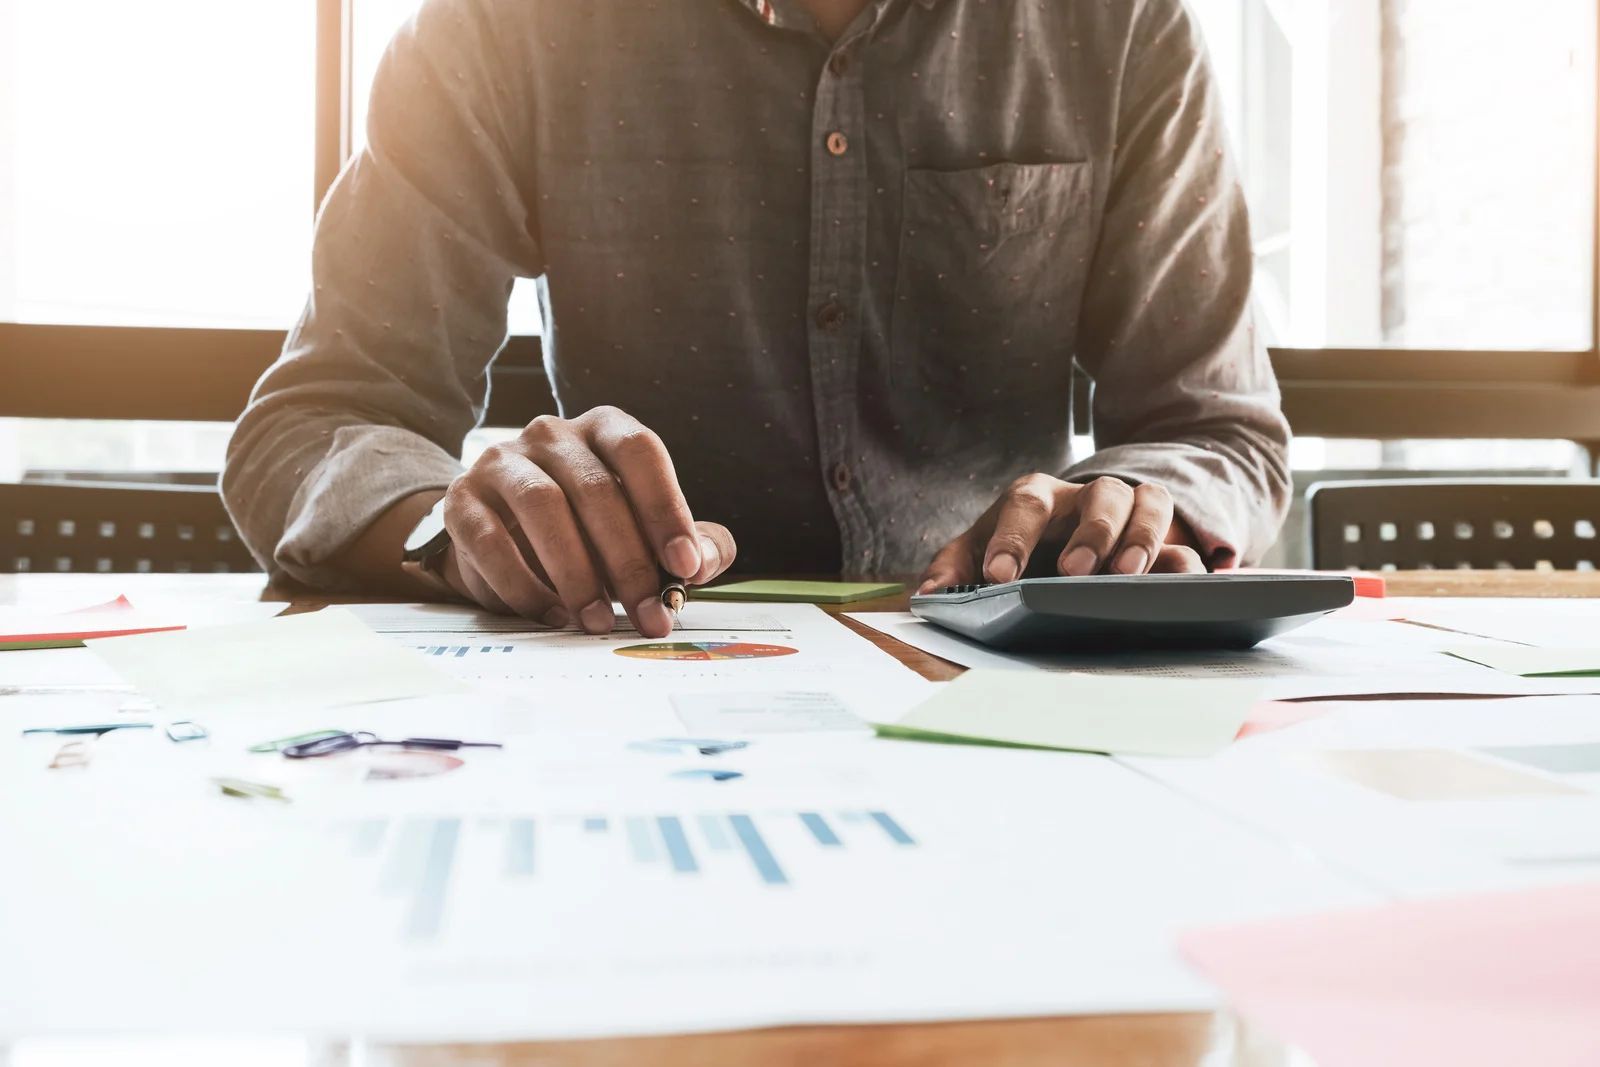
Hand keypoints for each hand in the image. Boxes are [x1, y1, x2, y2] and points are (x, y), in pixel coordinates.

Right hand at [437, 406, 735, 636]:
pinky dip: (526, 586)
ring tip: (598, 621)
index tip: (684, 565)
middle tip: (649, 613)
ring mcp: (501, 462)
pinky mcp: (462, 501)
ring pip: (542, 507)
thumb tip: (702, 564)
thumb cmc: (588, 530)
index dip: (665, 508)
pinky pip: (492, 541)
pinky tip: (553, 615)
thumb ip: (689, 543)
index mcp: (603, 429)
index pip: (639, 451)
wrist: (498, 535)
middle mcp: (551, 434)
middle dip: (628, 560)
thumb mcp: (645, 532)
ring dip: (576, 573)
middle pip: (595, 488)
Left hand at [917, 475, 1203, 592]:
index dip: (1012, 537)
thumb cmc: (1021, 549)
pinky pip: (1186, 546)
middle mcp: (1087, 498)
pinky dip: (1190, 564)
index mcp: (1036, 498)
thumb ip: (953, 570)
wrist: (1070, 540)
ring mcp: (1131, 515)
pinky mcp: (1167, 543)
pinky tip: (1191, 586)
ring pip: (1148, 504)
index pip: (1025, 505)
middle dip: (1089, 531)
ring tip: (1129, 575)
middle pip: (1098, 495)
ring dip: (1142, 536)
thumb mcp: (981, 554)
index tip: (1000, 575)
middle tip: (1075, 571)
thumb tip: (928, 594)